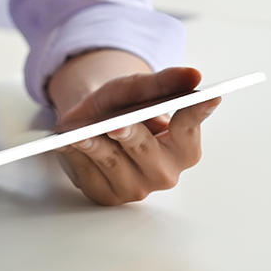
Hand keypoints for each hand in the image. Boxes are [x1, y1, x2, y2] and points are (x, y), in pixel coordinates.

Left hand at [54, 67, 219, 204]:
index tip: (205, 97)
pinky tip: (65, 143)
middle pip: (146, 151)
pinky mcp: (105, 194)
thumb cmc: (121, 108)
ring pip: (112, 162)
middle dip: (131, 136)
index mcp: (183, 149)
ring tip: (81, 134)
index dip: (195, 113)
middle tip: (118, 125)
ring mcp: (134, 188)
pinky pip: (88, 173)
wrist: (90, 122)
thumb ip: (162, 83)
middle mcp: (164, 173)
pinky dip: (75, 155)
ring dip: (95, 146)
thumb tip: (193, 76)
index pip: (189, 130)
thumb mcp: (137, 89)